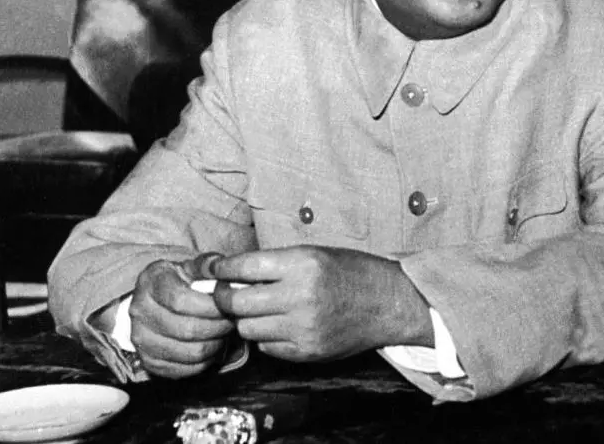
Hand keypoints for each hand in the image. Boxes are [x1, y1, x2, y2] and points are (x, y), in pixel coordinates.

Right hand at [129, 252, 235, 378]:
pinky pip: (183, 370)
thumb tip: (224, 271)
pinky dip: (205, 361)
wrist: (157, 301)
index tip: (228, 304)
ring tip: (225, 332)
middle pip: (186, 329)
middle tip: (232, 321)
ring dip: (214, 345)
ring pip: (188, 352)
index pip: (181, 300)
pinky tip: (213, 346)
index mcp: (151, 281)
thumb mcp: (192, 266)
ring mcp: (141, 339)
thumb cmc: (181, 280)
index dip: (210, 306)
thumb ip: (208, 266)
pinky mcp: (149, 362)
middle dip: (217, 326)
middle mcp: (139, 311)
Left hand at [210, 246, 431, 361]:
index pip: (244, 267)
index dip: (222, 269)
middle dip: (225, 297)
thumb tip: (231, 271)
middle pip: (237, 303)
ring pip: (248, 329)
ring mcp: (303, 328)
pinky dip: (266, 336)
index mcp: (302, 263)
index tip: (215, 269)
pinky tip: (278, 324)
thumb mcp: (313, 253)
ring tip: (256, 308)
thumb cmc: (350, 270)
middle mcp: (300, 296)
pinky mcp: (307, 351)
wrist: (387, 302)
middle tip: (225, 292)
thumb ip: (274, 263)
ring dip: (245, 319)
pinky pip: (267, 348)